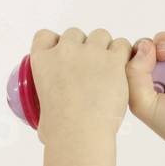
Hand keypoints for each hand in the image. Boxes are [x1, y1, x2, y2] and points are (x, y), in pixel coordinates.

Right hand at [30, 27, 132, 144]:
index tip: (62, 55)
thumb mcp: (41, 111)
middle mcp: (65, 50)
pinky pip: (122, 45)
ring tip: (109, 69)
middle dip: (82, 46)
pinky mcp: (113, 60)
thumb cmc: (59, 129)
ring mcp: (90, 53)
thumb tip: (47, 124)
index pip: (45, 36)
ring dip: (104, 48)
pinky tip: (122, 70)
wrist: (80, 132)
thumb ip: (46, 107)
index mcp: (42, 60)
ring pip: (100, 35)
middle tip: (89, 68)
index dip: (56, 43)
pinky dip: (124, 54)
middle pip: (75, 33)